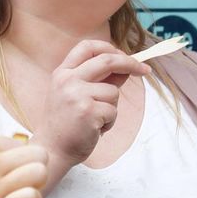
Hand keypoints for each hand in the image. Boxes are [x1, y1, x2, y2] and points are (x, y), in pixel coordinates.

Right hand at [33, 40, 149, 166]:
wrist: (51, 150)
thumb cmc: (65, 125)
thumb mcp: (74, 95)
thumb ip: (97, 80)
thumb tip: (125, 68)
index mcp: (62, 73)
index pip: (87, 47)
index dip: (109, 47)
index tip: (124, 55)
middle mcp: (68, 80)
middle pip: (107, 60)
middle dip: (130, 63)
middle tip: (145, 69)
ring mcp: (77, 95)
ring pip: (113, 92)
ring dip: (112, 108)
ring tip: (95, 121)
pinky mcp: (88, 111)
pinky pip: (113, 112)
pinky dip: (109, 123)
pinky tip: (94, 130)